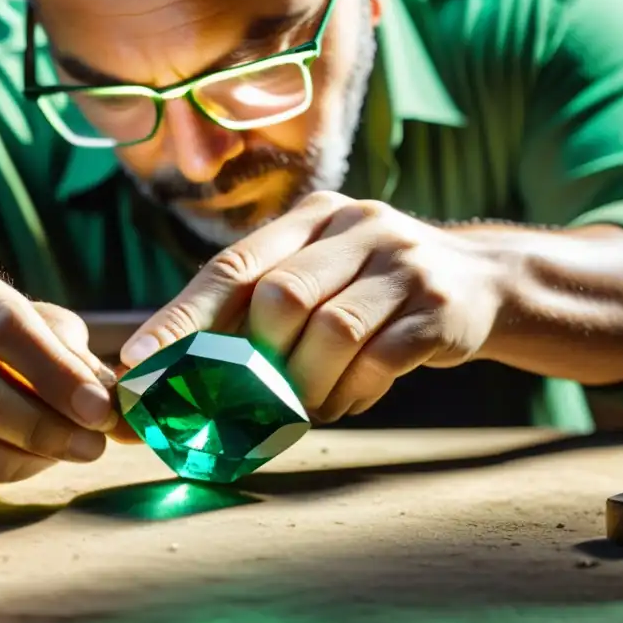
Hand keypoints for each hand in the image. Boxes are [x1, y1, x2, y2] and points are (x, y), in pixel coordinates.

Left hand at [121, 192, 509, 421]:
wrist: (482, 282)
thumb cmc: (371, 290)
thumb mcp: (320, 273)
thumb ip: (258, 309)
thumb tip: (176, 370)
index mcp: (311, 217)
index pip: (231, 267)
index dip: (181, 316)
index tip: (140, 360)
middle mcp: (356, 225)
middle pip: (281, 296)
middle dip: (257, 360)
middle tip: (248, 400)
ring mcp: (402, 262)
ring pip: (330, 331)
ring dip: (307, 384)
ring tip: (307, 405)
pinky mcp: (439, 307)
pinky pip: (379, 360)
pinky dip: (352, 392)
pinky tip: (347, 400)